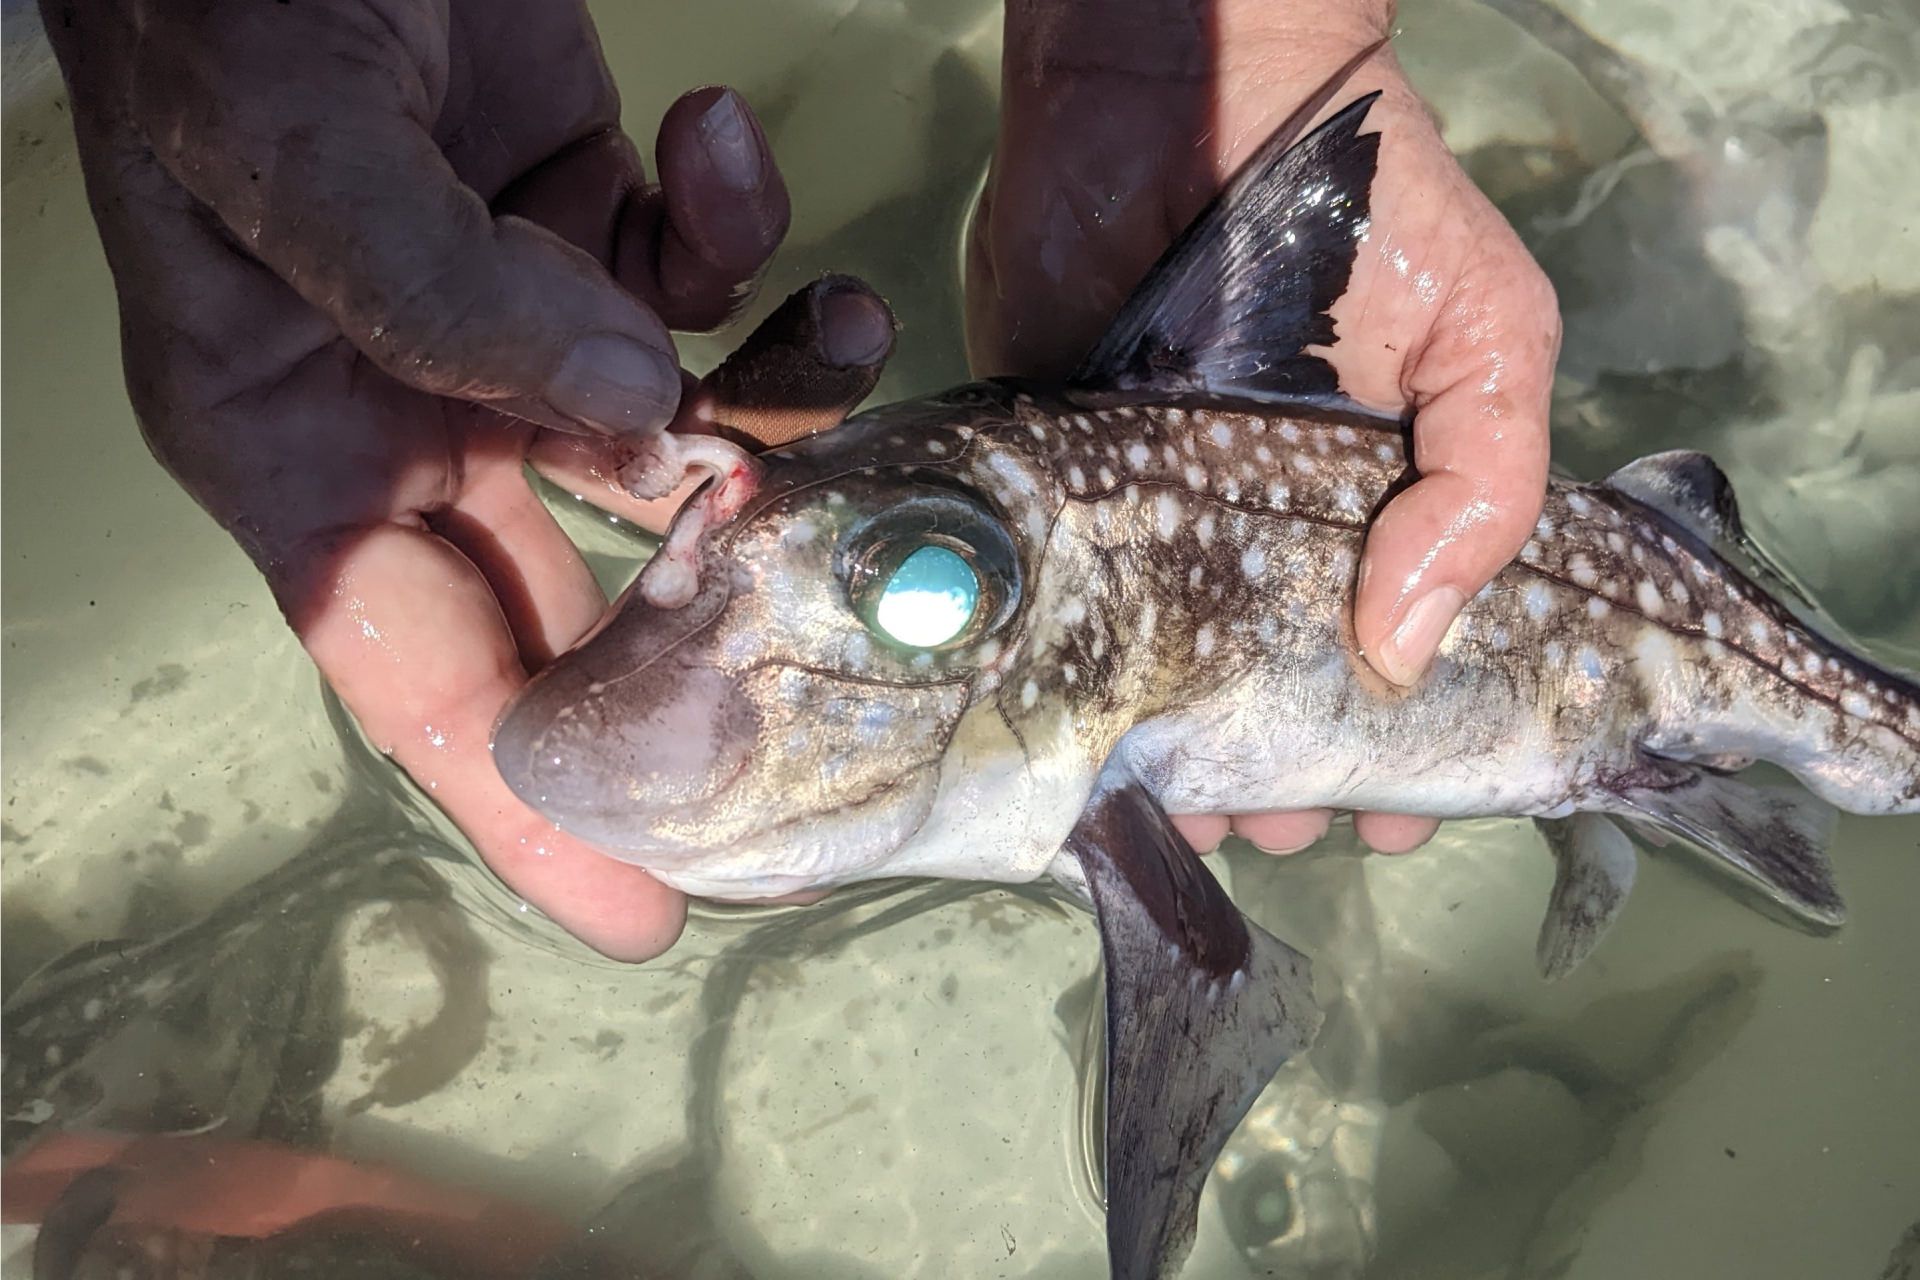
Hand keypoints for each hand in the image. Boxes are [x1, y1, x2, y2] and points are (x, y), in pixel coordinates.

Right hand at [42, 0, 888, 958]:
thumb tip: (623, 409)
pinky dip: (740, 235)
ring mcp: (513, 323)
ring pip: (680, 430)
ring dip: (776, 391)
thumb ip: (446, 292)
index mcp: (300, 445)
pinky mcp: (590, 226)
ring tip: (837, 320)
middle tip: (855, 700)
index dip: (526, 799)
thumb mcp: (294, 152)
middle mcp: (412, 412)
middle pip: (577, 588)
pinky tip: (717, 137)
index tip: (642, 906)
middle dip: (714, 643)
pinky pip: (697, 282)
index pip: (414, 671)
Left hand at [969, 0, 1559, 856]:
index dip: (1397, 748)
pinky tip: (1085, 756)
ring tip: (1193, 813)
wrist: (1196, 95)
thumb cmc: (1369, 217)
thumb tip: (1404, 651)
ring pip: (1167, 680)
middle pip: (1275, 690)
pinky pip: (1068, 613)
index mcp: (1373, 515)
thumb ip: (1487, 486)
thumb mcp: (1488, 338)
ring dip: (1182, 761)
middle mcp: (1263, 533)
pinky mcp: (1062, 486)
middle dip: (1284, 778)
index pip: (1394, 659)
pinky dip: (1075, 691)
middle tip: (1278, 821)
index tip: (1385, 811)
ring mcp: (1158, 515)